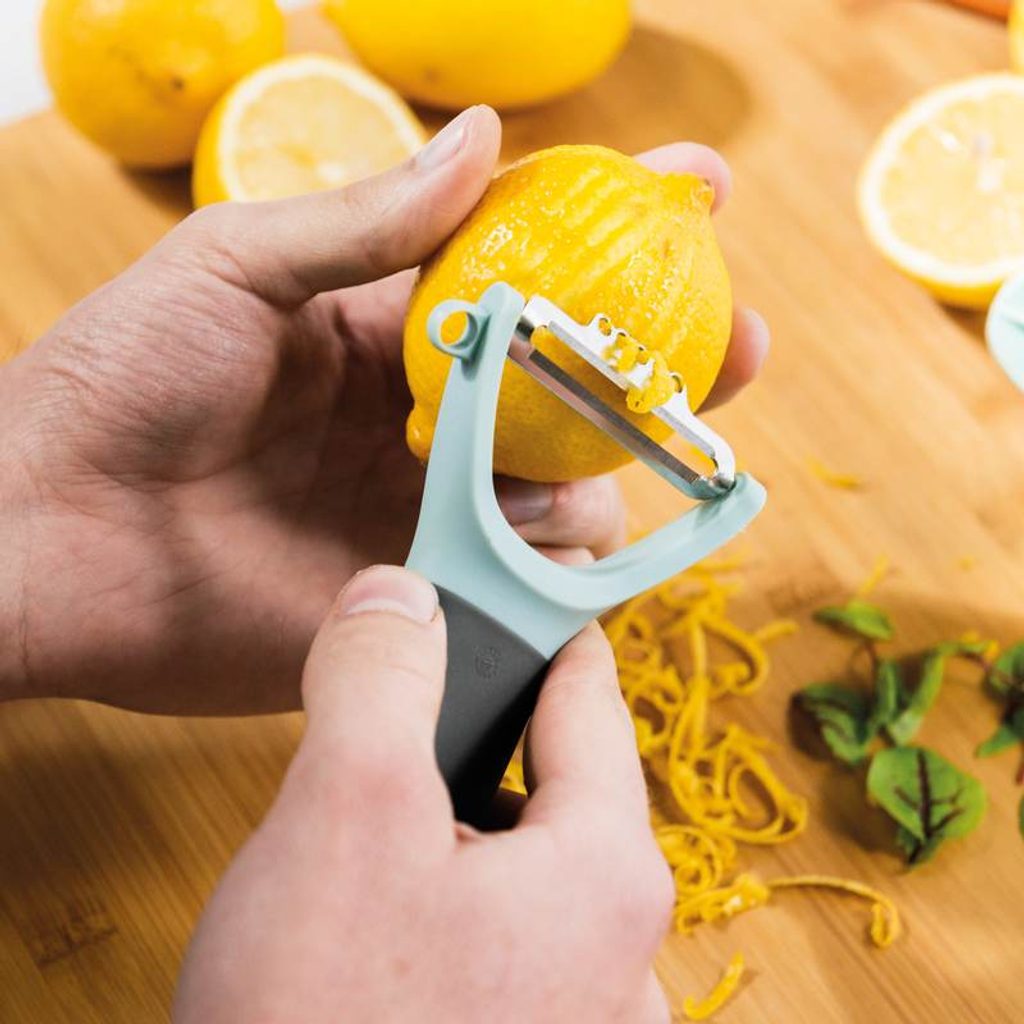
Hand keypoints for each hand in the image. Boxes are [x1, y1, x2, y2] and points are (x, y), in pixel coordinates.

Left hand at [0, 106, 766, 712]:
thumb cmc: (122, 381)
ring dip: (605, 471)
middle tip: (740, 340)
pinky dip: (562, 565)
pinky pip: (526, 583)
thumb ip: (370, 220)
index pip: (527, 272)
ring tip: (586, 457)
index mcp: (388, 328)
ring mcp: (429, 511)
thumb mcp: (238, 264)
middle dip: (670, 363)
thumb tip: (484, 137)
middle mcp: (427, 419)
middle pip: (577, 390)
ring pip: (570, 491)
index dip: (616, 231)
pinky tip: (552, 543)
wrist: (56, 538)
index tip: (701, 194)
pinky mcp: (420, 598)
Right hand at [173, 566, 673, 1023]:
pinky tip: (376, 935)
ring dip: (449, 834)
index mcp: (607, 873)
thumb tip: (398, 596)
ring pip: (515, 870)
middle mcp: (620, 955)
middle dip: (470, 744)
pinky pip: (497, 944)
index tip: (513, 585)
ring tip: (370, 842)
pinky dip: (444, 908)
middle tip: (393, 722)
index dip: (541, 629)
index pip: (587, 699)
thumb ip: (380, 681)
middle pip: (547, 787)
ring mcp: (580, 1020)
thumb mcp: (345, 816)